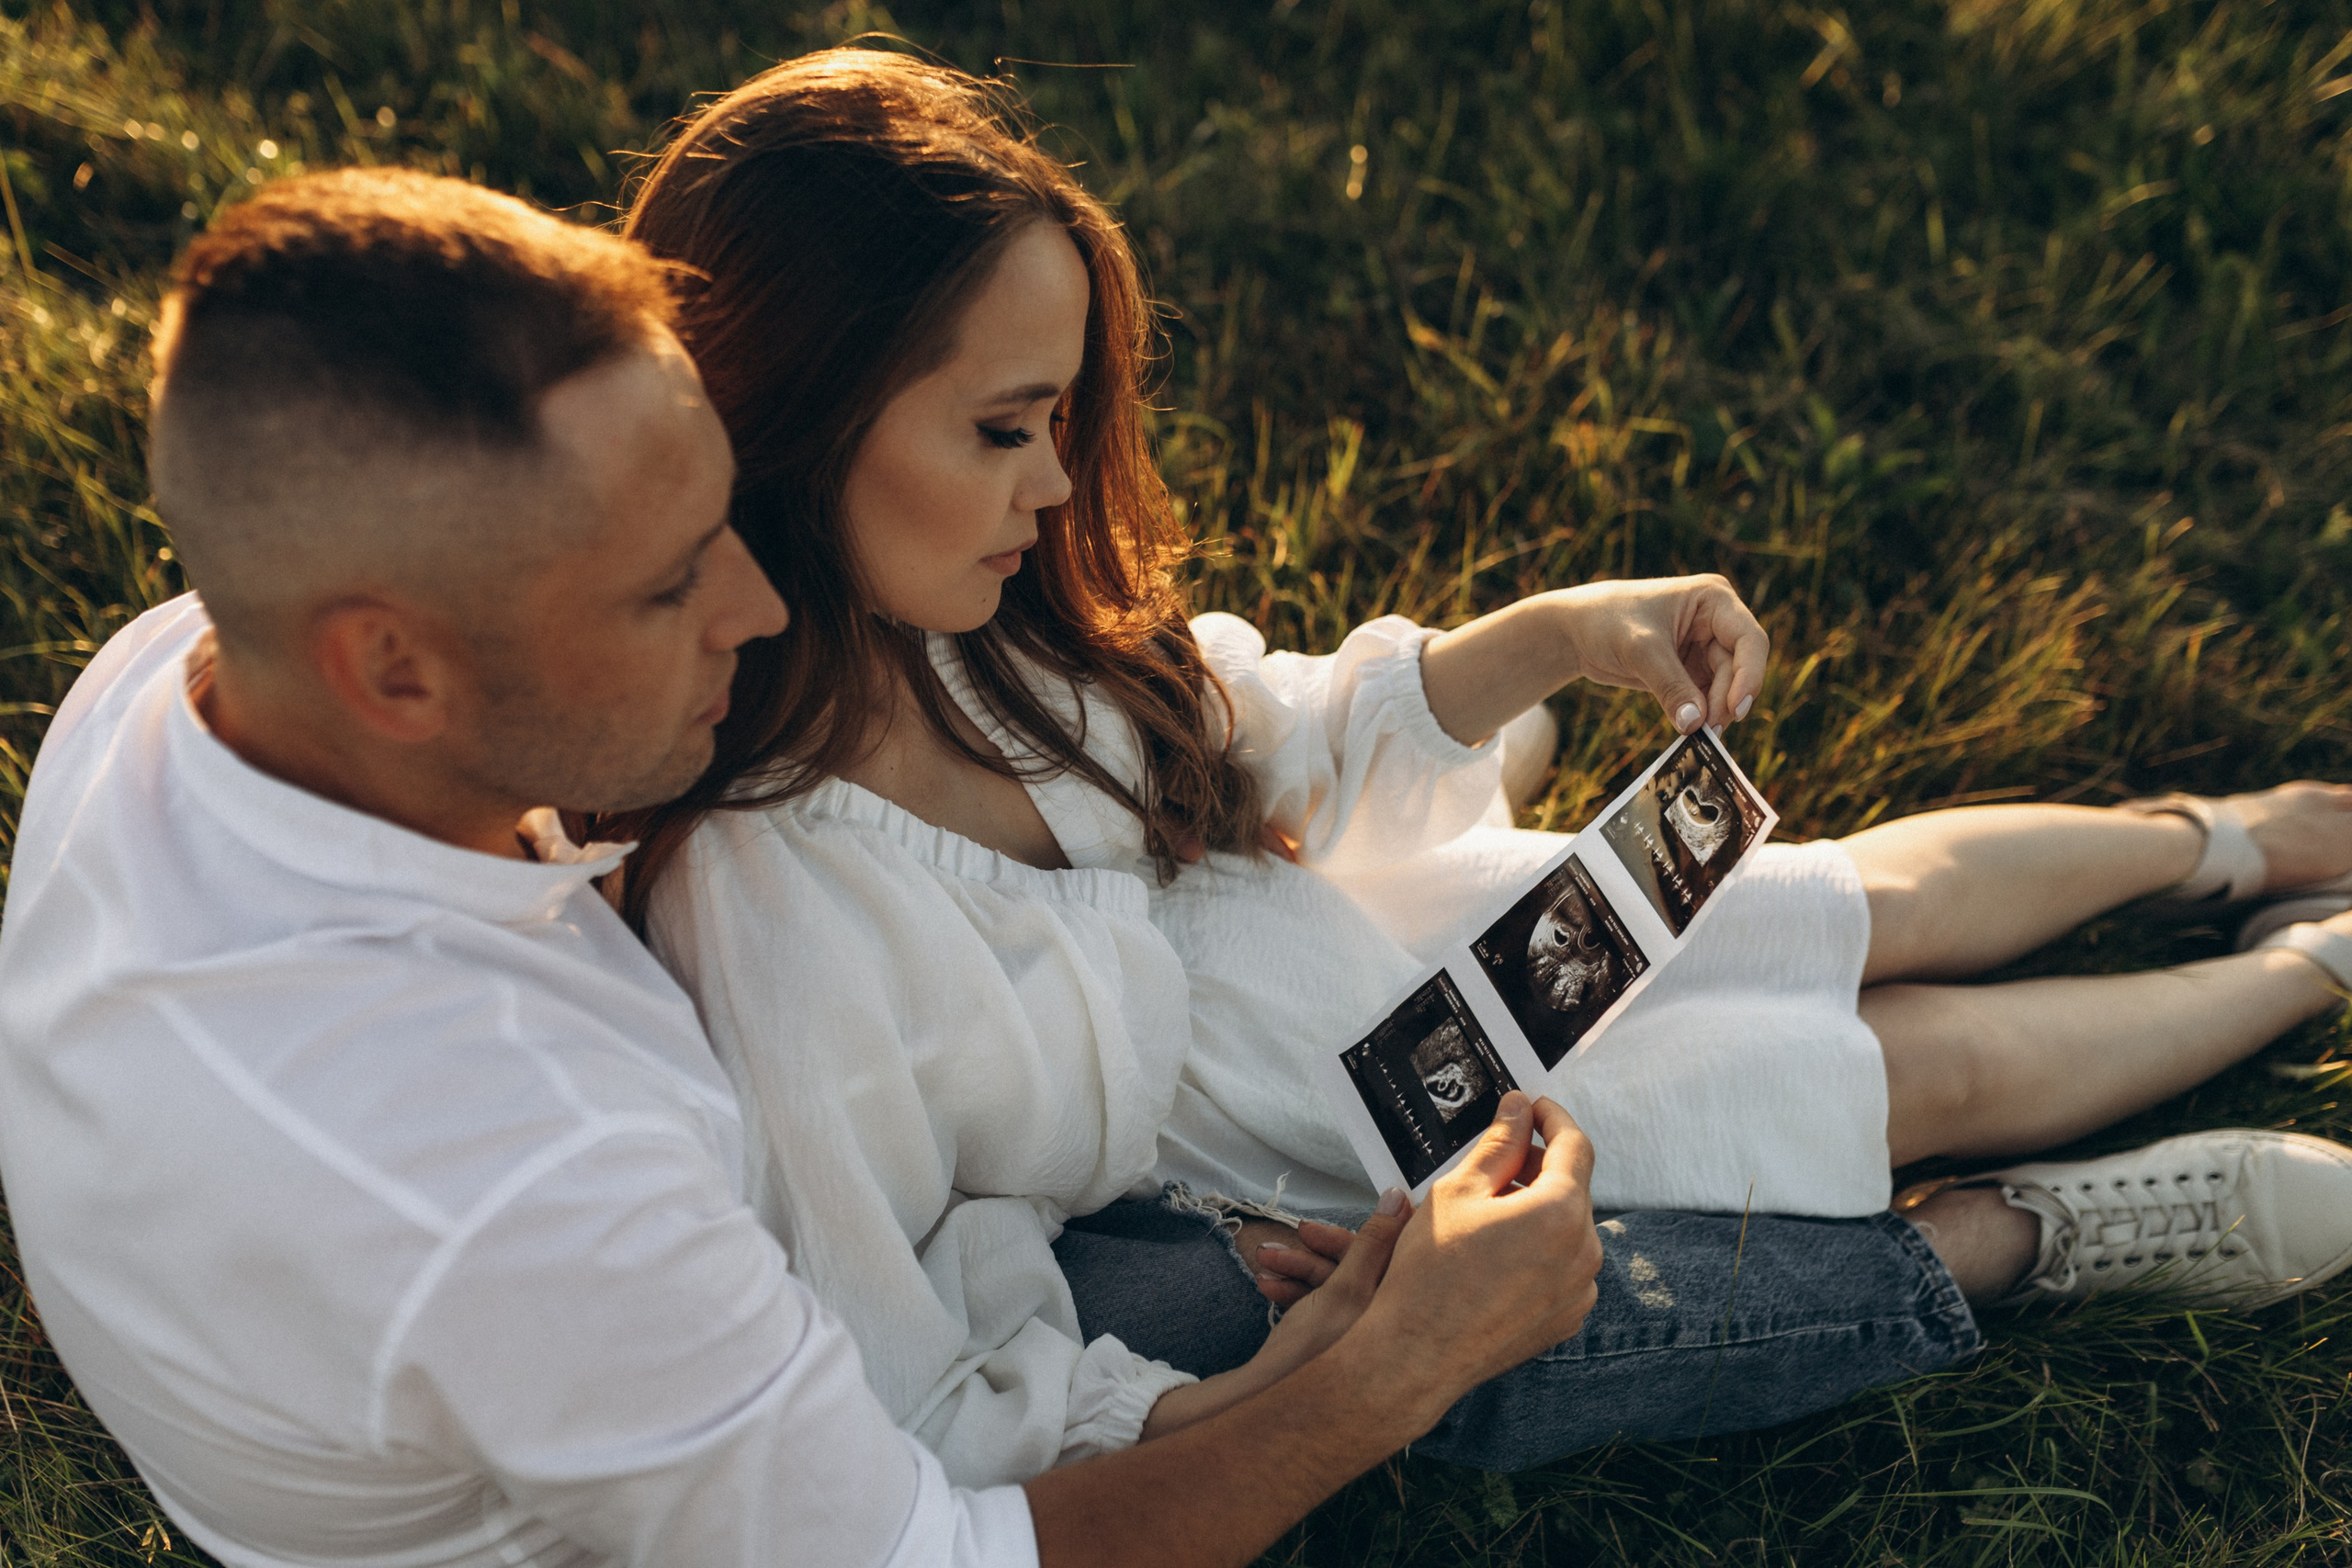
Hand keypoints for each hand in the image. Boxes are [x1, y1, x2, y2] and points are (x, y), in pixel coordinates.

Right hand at [1241, 1196, 1413, 1381]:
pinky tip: (1267, 1287)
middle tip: (1293, 1236)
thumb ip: (1373, 1243)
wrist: (1268, 1409)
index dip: (1360, 1232)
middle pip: (1358, 1268)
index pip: (1396, 1255)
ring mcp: (1360, 1338)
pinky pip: (1321, 1307)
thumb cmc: (1313, 1355)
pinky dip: (1296, 1294)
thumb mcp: (1344, 1289)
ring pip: (1334, 1285)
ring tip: (1264, 1261)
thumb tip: (1399, 1199)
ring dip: (1297, 1269)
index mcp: (1402, 1310)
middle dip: (1317, 1251)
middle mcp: (1387, 1324)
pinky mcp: (1335, 1347)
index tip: (1329, 1222)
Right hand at [1353, 1092, 1603, 1397]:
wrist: (1417, 1355)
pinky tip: (1495, 1253)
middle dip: (1539, 1165)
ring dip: (1537, 1210)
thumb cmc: (1430, 1274)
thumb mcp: (1457, 1192)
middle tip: (1497, 1158)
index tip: (1532, 1107)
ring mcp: (1579, 1291)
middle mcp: (1584, 1253)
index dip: (1553, 1118)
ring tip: (1487, 1211)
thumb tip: (1518, 1110)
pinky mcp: (1566, 1319)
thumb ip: (1498, 1145)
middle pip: (1572, 1188)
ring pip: (1567, 1229)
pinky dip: (1538, 1249)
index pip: (1575, 1145)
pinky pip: (1562, 1268)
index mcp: (1561, 1213)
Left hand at [1551, 575, 1767, 734]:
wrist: (1574, 631)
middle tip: (1708, 730)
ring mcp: (1704, 648)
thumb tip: (1696, 724)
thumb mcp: (1640, 650)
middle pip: (1739, 668)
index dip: (1750, 675)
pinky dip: (1700, 715)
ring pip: (1724, 687)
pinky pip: (1705, 698)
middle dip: (1725, 700)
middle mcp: (1716, 622)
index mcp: (1713, 599)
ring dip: (1714, 712)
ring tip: (1698, 735)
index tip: (1737, 709)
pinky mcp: (1689, 672)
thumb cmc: (1606, 621)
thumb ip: (1670, 686)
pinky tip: (1690, 731)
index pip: (1749, 640)